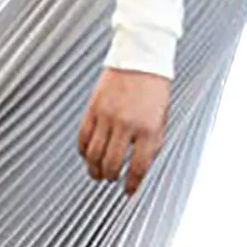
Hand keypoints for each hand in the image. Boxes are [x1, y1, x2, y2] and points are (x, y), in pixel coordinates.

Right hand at [77, 67, 171, 195]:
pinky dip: (83, 151)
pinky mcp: (93, 109)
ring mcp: (107, 117)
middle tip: (110, 179)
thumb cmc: (154, 85)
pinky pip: (83, 138)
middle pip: (112, 164)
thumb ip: (153, 141)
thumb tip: (140, 166)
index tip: (128, 191)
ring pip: (94, 155)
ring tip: (97, 173)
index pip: (138, 167)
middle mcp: (127, 124)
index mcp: (148, 127)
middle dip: (110, 177)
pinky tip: (87, 155)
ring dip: (94, 169)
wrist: (141, 54)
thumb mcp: (162, 116)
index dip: (132, 184)